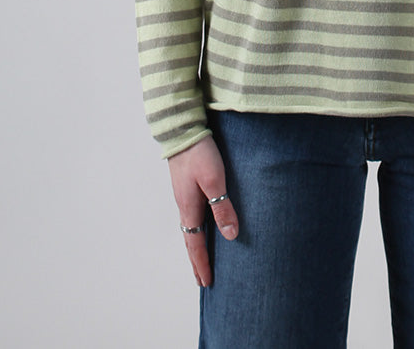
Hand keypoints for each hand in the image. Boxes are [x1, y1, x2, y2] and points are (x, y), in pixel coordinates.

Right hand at [167, 134, 238, 287]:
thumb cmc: (200, 154)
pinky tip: (203, 224)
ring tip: (202, 258)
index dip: (202, 264)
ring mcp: (184, 195)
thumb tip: (230, 235)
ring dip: (195, 246)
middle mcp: (184, 205)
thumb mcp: (215, 181)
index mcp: (189, 209)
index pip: (196, 245)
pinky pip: (191, 215)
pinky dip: (196, 229)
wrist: (182, 130)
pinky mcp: (187, 185)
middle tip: (202, 279)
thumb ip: (222, 207)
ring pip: (190, 228)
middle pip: (190, 240)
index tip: (207, 282)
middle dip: (197, 261)